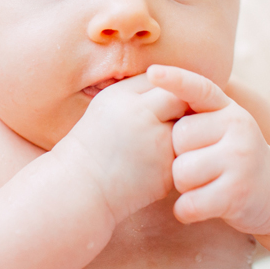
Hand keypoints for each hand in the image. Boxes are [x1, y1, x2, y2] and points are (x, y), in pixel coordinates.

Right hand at [54, 74, 186, 223]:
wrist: (80, 189)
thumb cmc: (94, 145)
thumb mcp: (107, 106)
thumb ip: (140, 93)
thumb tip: (179, 87)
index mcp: (122, 96)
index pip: (162, 79)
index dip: (164, 91)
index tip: (157, 105)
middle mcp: (141, 115)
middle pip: (180, 99)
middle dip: (178, 109)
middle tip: (167, 122)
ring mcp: (157, 143)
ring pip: (188, 128)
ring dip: (181, 134)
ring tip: (158, 145)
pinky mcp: (166, 170)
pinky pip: (184, 155)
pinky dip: (175, 159)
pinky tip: (154, 167)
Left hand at [148, 65, 269, 234]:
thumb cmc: (233, 156)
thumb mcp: (223, 125)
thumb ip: (197, 110)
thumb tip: (154, 80)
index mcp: (229, 108)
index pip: (199, 89)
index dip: (175, 80)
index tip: (152, 72)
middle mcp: (238, 127)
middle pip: (178, 139)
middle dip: (179, 157)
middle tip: (201, 165)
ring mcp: (240, 160)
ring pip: (181, 173)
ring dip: (184, 186)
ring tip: (204, 185)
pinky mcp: (237, 193)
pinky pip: (190, 203)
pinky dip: (186, 211)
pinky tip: (199, 208)